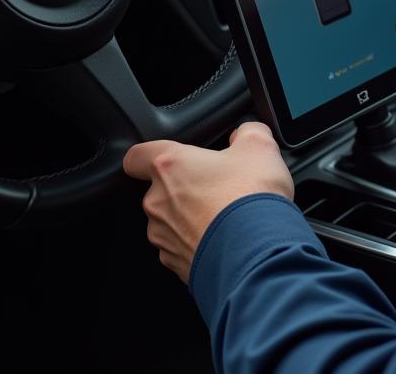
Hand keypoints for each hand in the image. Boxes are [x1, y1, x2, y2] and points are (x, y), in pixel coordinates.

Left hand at [122, 121, 293, 283]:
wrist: (256, 253)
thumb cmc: (250, 199)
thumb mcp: (259, 146)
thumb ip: (246, 132)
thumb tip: (245, 134)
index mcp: (171, 166)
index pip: (136, 156)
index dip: (149, 155)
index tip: (168, 157)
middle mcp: (158, 202)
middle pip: (160, 189)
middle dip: (186, 187)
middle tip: (219, 186)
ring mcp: (164, 236)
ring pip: (170, 220)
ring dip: (192, 216)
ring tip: (228, 216)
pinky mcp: (175, 264)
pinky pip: (182, 247)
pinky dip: (200, 242)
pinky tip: (227, 239)